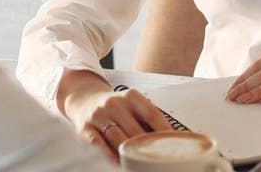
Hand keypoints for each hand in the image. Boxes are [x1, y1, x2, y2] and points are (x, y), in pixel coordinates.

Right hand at [59, 70, 173, 161]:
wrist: (84, 99)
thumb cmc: (115, 107)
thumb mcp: (131, 104)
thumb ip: (148, 119)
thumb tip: (174, 138)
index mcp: (131, 96)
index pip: (152, 114)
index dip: (164, 132)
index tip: (175, 145)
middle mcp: (114, 103)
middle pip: (135, 131)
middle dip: (148, 148)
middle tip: (160, 160)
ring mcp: (99, 115)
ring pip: (118, 138)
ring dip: (130, 154)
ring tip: (141, 165)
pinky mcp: (85, 127)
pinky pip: (97, 143)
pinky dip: (108, 154)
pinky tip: (117, 162)